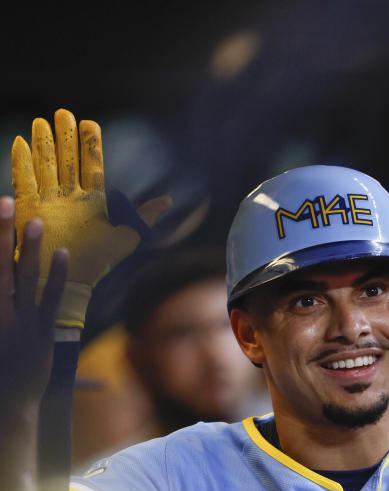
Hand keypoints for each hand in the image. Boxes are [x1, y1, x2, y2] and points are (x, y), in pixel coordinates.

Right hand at [0, 196, 66, 409]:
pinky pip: (50, 299)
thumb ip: (2, 307)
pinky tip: (63, 254)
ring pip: (24, 278)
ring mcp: (18, 323)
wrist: (5, 406)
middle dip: (1, 233)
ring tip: (36, 221)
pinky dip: (57, 276)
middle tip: (5, 202)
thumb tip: (8, 288)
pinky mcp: (40, 334)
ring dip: (30, 248)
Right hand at [12, 110, 170, 326]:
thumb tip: (169, 200)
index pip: (92, 166)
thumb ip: (144, 216)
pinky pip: (24, 180)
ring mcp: (49, 200)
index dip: (90, 145)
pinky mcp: (30, 207)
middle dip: (65, 137)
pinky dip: (22, 162)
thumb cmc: (97, 262)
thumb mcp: (126, 237)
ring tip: (41, 122)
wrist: (69, 280)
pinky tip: (21, 142)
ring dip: (44, 144)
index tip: (89, 123)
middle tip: (62, 113)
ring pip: (45, 165)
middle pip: (67, 159)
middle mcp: (70, 197)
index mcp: (92, 201)